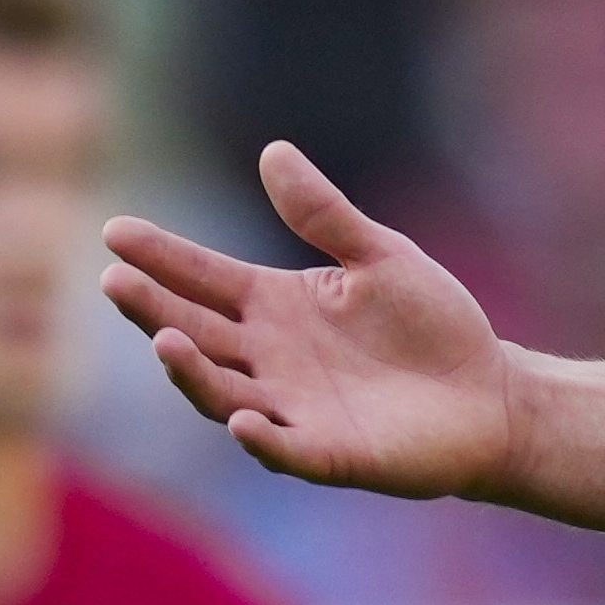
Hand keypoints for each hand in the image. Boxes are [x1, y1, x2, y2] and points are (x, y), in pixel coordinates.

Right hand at [101, 147, 520, 499]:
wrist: (488, 391)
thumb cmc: (430, 322)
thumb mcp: (380, 255)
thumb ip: (325, 214)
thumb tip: (272, 151)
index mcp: (275, 305)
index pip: (203, 278)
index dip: (160, 256)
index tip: (115, 231)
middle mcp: (269, 358)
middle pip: (195, 332)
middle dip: (153, 309)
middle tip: (116, 280)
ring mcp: (293, 408)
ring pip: (223, 391)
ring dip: (192, 371)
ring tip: (166, 340)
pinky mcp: (330, 453)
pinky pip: (285, 449)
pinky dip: (261, 437)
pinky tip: (242, 418)